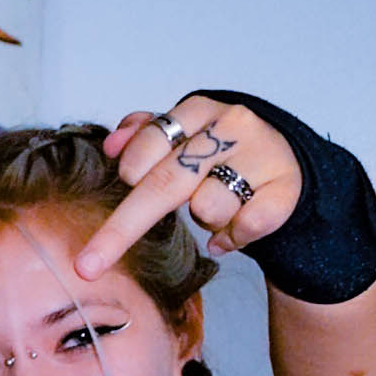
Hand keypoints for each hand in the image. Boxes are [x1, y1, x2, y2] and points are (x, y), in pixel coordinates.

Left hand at [80, 101, 303, 277]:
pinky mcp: (285, 189)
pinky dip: (234, 237)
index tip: (121, 184)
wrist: (287, 166)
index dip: (132, 169)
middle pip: (167, 183)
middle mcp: (232, 126)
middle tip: (88, 265)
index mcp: (199, 110)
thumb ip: (144, 138)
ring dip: (206, 219)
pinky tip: (239, 226)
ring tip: (221, 206)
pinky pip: (243, 228)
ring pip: (206, 208)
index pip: (150, 142)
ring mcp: (262, 156)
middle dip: (122, 229)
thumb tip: (111, 145)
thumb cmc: (223, 153)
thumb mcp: (183, 139)